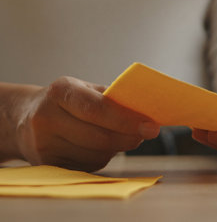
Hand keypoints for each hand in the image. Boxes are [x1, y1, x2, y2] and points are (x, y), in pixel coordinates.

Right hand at [15, 77, 159, 171]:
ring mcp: (44, 143)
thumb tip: (146, 114)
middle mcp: (46, 117)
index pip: (97, 108)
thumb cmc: (67, 102)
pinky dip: (103, 158)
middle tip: (145, 134)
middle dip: (128, 137)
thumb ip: (113, 99)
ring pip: (96, 154)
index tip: (151, 126)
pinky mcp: (48, 163)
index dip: (127, 120)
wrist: (25, 118)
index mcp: (60, 91)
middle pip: (99, 137)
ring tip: (121, 137)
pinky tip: (102, 148)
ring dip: (116, 149)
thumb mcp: (85, 89)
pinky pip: (88, 166)